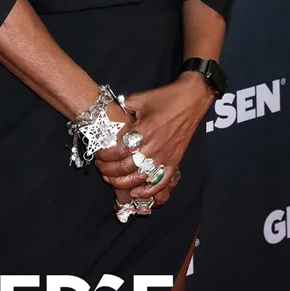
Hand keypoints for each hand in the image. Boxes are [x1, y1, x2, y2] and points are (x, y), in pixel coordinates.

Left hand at [95, 74, 214, 201]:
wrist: (191, 100)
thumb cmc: (165, 98)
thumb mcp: (140, 98)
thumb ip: (123, 107)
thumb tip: (110, 114)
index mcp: (144, 130)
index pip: (119, 151)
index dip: (105, 156)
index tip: (98, 154)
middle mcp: (154, 147)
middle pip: (127, 167)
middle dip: (109, 171)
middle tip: (101, 167)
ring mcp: (165, 156)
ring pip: (141, 178)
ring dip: (123, 183)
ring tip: (112, 179)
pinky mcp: (174, 162)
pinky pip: (161, 182)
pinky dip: (148, 191)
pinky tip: (136, 192)